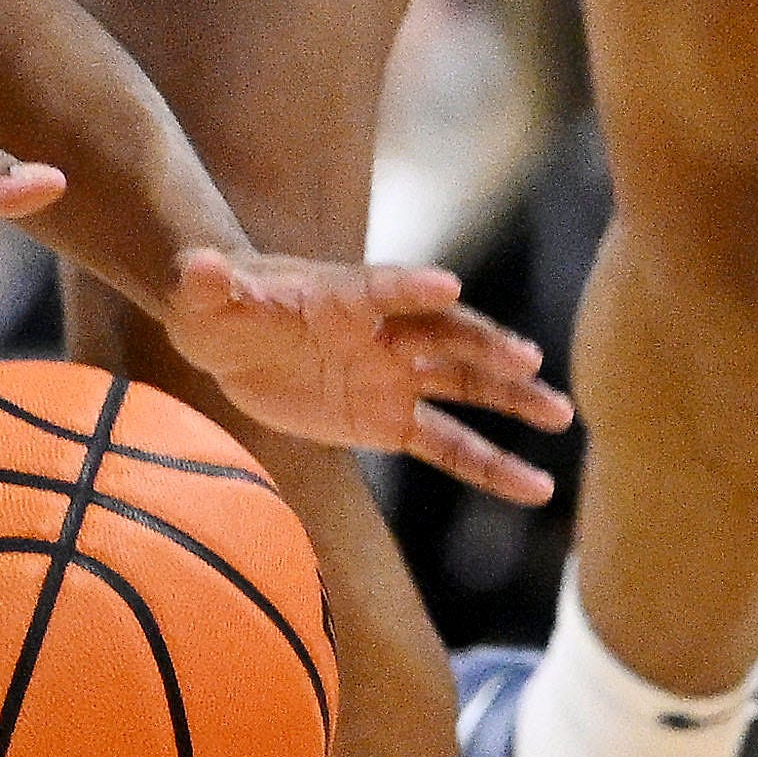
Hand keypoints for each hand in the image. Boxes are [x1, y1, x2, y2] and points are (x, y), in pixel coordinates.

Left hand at [166, 248, 565, 502]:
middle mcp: (386, 332)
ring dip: (512, 400)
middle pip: (444, 336)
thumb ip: (206, 284)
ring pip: (464, 388)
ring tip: (561, 415)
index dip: (411, 287)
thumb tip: (195, 268)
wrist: (234, 336)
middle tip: (528, 360)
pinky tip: (535, 489)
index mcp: (346, 295)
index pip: (383, 288)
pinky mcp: (391, 421)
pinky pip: (448, 447)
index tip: (448, 287)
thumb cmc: (221, 305)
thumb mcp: (205, 297)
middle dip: (483, 347)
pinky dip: (490, 466)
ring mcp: (396, 377)